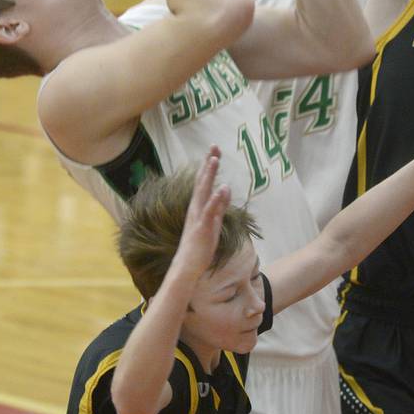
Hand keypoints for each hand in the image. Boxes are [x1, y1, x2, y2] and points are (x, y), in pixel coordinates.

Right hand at [172, 146, 231, 280]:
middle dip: (208, 163)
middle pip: (202, 181)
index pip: (204, 182)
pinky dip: (215, 200)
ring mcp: (198, 217)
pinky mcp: (202, 228)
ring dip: (209, 175)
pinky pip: (209, 211)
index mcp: (198, 207)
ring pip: (203, 192)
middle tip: (214, 146)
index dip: (209, 166)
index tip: (214, 150)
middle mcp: (196, 208)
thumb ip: (219, 206)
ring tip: (214, 159)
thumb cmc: (199, 246)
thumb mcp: (214, 222)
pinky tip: (221, 188)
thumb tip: (226, 189)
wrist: (187, 267)